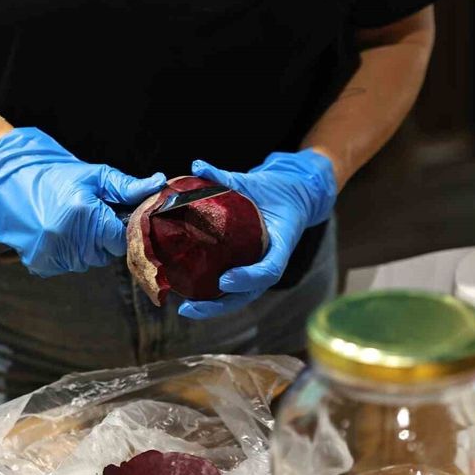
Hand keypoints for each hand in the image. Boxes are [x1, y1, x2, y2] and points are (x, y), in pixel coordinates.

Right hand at [0, 127, 165, 276]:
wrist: (10, 180)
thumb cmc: (56, 175)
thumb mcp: (94, 176)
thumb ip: (127, 187)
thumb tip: (159, 184)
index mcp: (85, 214)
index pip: (122, 239)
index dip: (122, 228)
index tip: (113, 216)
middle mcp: (68, 239)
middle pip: (107, 253)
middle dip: (104, 236)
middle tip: (89, 214)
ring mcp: (52, 254)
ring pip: (89, 261)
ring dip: (86, 246)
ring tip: (71, 221)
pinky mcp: (40, 264)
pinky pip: (68, 265)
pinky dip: (68, 253)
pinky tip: (58, 232)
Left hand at [178, 149, 336, 318]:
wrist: (290, 196)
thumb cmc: (273, 190)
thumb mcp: (254, 182)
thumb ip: (224, 177)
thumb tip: (196, 166)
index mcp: (281, 245)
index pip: (268, 270)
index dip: (247, 278)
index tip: (224, 280)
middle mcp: (270, 262)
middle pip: (248, 294)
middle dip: (219, 306)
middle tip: (189, 308)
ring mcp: (258, 268)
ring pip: (237, 296)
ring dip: (212, 306)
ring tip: (184, 309)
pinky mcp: (247, 267)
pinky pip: (229, 285)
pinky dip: (209, 292)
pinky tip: (185, 293)